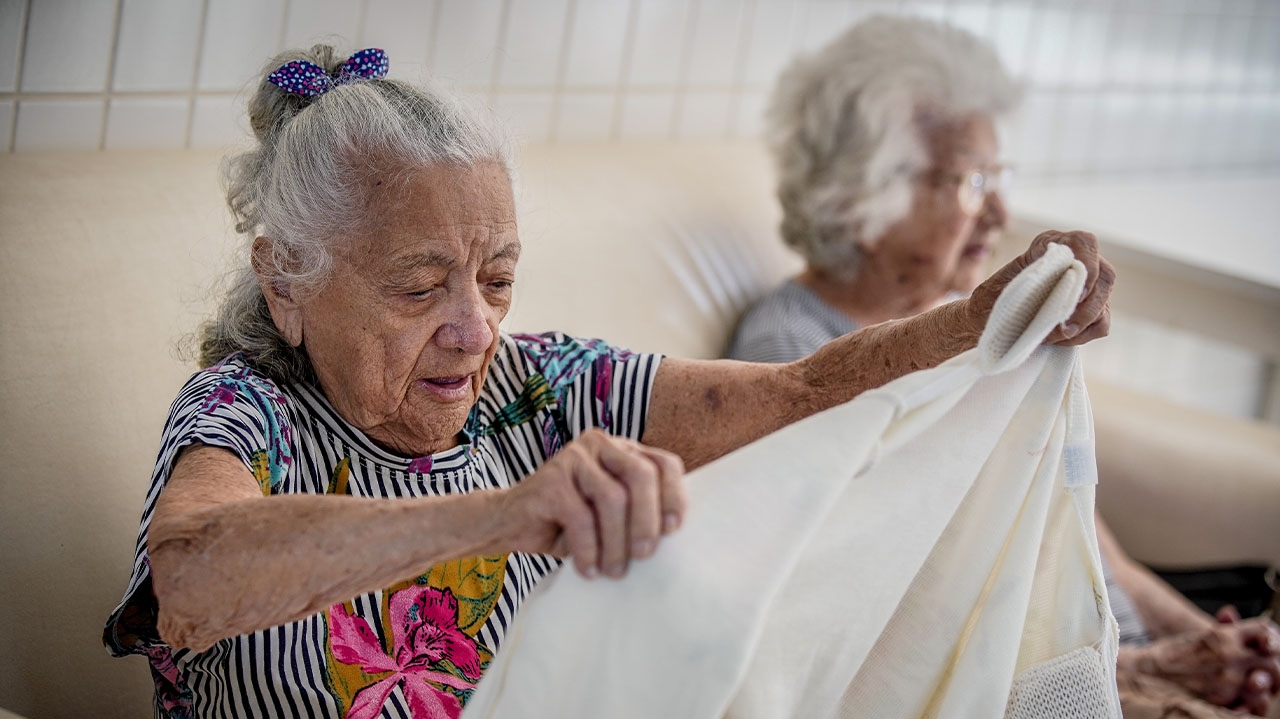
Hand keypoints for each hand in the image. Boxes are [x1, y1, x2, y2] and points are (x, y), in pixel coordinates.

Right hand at [495, 429, 686, 579]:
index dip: (673, 497)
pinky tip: (587, 569)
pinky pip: (581, 518)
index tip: (673, 531)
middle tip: (644, 556)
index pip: (663, 463)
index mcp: (622, 450)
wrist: (508, 522)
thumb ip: (637, 511)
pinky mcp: (550, 479)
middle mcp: (600, 445)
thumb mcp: (610, 515)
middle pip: (641, 475)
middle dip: (647, 520)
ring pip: (612, 498)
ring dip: (617, 543)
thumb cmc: (568, 523)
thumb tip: (673, 539)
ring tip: (613, 571)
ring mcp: (573, 458)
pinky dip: (588, 550)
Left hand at [967, 230, 1113, 345]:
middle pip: (1105, 276)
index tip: (1076, 290)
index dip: (1088, 264)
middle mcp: (1077, 262)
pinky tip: (1060, 339)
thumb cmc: (991, 300)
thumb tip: (1044, 277)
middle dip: (1087, 306)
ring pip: (1103, 303)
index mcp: (1052, 245)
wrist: (987, 321)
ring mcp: (1088, 287)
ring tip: (1053, 336)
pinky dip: (1082, 336)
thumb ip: (1023, 279)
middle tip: (1065, 327)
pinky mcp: (1090, 311)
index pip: (1084, 243)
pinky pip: (1101, 325)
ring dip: (1081, 324)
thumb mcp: (998, 285)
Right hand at [1122, 612, 1279, 715]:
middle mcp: (1230, 656)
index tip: (1268, 646)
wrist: (1148, 669)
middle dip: (1273, 668)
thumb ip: (1226, 631)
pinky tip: (1243, 701)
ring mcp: (1227, 680)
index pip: (1265, 632)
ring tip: (1255, 687)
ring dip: (1264, 688)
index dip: (1270, 639)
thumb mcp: (1202, 635)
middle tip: (1266, 672)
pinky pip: (1247, 705)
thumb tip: (1239, 622)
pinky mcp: (1220, 699)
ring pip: (1264, 687)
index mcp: (1224, 635)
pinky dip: (1248, 704)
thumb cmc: (1173, 652)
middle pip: (1272, 662)